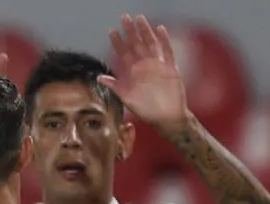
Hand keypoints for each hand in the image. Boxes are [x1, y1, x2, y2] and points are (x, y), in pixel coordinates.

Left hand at [96, 14, 189, 128]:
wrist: (166, 118)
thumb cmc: (146, 110)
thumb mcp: (127, 98)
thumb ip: (115, 86)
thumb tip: (98, 78)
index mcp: (133, 72)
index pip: (124, 53)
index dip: (118, 42)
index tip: (111, 31)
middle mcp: (144, 66)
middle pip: (136, 45)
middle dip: (130, 32)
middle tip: (124, 18)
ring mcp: (157, 66)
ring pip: (151, 44)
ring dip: (145, 32)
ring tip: (140, 19)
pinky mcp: (170, 69)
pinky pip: (167, 52)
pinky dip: (164, 41)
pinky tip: (160, 29)